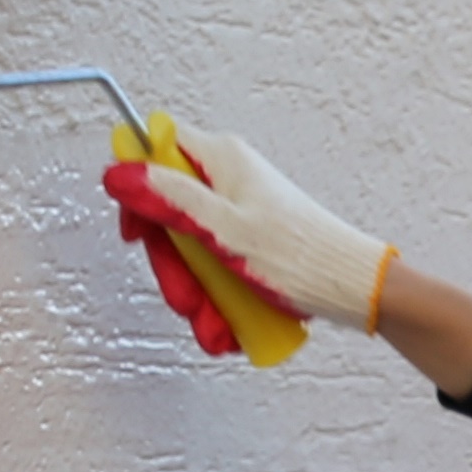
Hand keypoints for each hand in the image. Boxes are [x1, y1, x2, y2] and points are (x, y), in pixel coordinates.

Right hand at [123, 123, 393, 333]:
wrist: (351, 288)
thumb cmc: (299, 255)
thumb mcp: (222, 228)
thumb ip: (169, 198)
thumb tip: (120, 172)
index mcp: (223, 160)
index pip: (158, 147)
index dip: (138, 183)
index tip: (137, 228)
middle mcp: (229, 181)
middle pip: (168, 212)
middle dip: (171, 263)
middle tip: (184, 293)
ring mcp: (238, 215)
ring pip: (189, 249)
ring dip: (193, 291)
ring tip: (211, 318)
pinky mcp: (247, 245)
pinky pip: (214, 269)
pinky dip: (215, 299)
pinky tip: (224, 324)